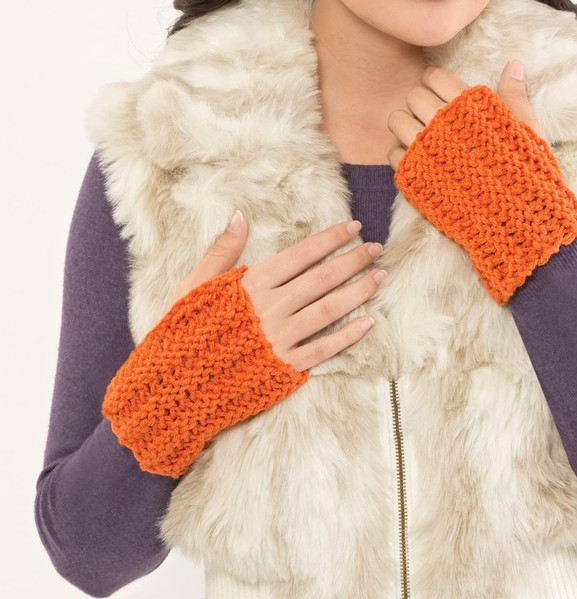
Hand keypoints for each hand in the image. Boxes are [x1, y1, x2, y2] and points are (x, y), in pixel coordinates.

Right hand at [172, 213, 385, 371]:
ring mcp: (281, 339)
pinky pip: (324, 349)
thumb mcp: (193, 284)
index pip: (300, 255)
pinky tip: (367, 322)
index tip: (353, 228)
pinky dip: (347, 335)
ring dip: (358, 292)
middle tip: (377, 248)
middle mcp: (271, 309)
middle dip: (353, 260)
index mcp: (252, 285)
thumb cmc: (183, 329)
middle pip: (322, 279)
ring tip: (379, 277)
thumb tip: (239, 217)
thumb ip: (221, 251)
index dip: (330, 240)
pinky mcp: (285, 367)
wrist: (175, 382)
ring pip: (329, 310)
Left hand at [386, 59, 576, 304]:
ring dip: (406, 127)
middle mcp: (443, 125)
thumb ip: (514, 96)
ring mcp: (425, 152)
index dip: (436, 84)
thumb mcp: (529, 132)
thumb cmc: (527, 176)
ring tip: (422, 139)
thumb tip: (513, 64)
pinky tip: (420, 163)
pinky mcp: (415, 178)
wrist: (516, 224)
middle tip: (433, 120)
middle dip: (420, 104)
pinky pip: (393, 155)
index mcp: (469, 108)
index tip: (444, 98)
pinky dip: (402, 156)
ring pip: (396, 122)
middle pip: (412, 96)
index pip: (434, 77)